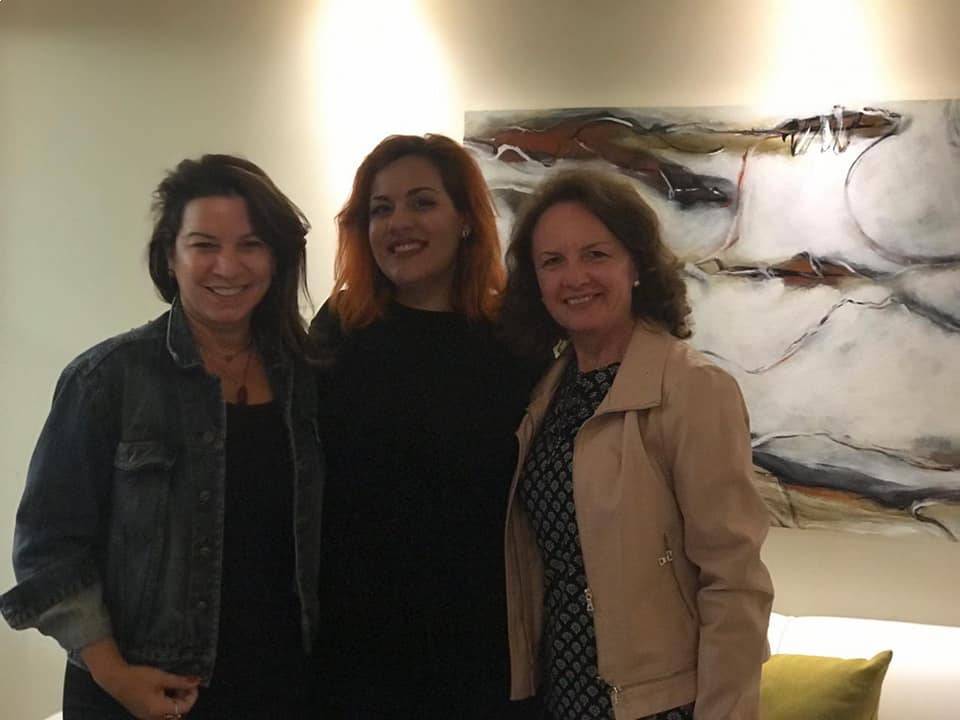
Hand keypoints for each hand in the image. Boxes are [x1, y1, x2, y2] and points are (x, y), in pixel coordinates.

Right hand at [81, 637, 200, 718]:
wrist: (115, 679)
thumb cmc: (138, 677)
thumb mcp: (162, 677)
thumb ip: (181, 681)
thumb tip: (198, 681)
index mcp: (159, 711)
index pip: (185, 708)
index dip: (192, 695)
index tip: (193, 683)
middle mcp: (153, 718)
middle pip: (178, 714)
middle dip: (185, 699)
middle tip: (185, 684)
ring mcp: (147, 717)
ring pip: (169, 713)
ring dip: (176, 701)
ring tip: (175, 685)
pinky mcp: (143, 713)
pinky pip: (160, 712)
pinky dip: (167, 702)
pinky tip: (166, 689)